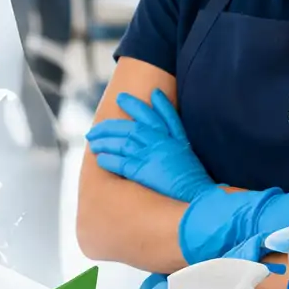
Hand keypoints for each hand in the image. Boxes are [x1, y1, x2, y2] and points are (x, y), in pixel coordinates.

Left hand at [86, 90, 214, 201]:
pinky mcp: (143, 173)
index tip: (120, 97)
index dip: (134, 105)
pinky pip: (121, 163)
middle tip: (93, 130)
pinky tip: (100, 159)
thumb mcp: (183, 141)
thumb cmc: (189, 171)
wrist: (196, 194)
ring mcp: (151, 157)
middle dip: (108, 127)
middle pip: (128, 129)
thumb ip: (169, 120)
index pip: (148, 114)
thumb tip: (155, 94)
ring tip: (92, 144)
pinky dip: (109, 160)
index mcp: (169, 135)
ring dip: (104, 143)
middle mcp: (159, 143)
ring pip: (122, 144)